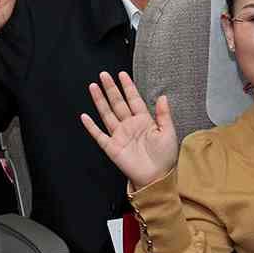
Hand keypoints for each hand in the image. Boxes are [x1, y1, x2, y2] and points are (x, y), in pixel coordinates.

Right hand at [80, 71, 178, 189]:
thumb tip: (162, 96)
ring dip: (100, 101)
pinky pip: (99, 135)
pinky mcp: (112, 147)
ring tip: (93, 87)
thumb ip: (164, 115)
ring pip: (107, 114)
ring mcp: (119, 135)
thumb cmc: (164, 157)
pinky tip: (85, 116)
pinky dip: (91, 126)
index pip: (134, 99)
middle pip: (118, 103)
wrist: (156, 177)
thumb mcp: (168, 133)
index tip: (122, 74)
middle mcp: (129, 125)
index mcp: (144, 120)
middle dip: (111, 89)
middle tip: (104, 75)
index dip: (128, 87)